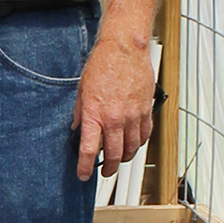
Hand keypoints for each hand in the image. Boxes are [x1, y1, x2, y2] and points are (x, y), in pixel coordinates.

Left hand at [73, 31, 157, 181]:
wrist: (125, 48)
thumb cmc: (103, 64)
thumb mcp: (82, 90)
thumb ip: (80, 113)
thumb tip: (78, 128)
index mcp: (95, 114)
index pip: (89, 150)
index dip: (85, 167)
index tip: (83, 174)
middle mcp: (115, 118)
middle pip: (114, 155)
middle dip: (109, 169)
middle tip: (105, 171)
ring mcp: (133, 116)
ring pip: (131, 149)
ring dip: (125, 158)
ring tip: (119, 159)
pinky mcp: (145, 110)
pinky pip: (144, 135)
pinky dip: (138, 144)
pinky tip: (133, 143)